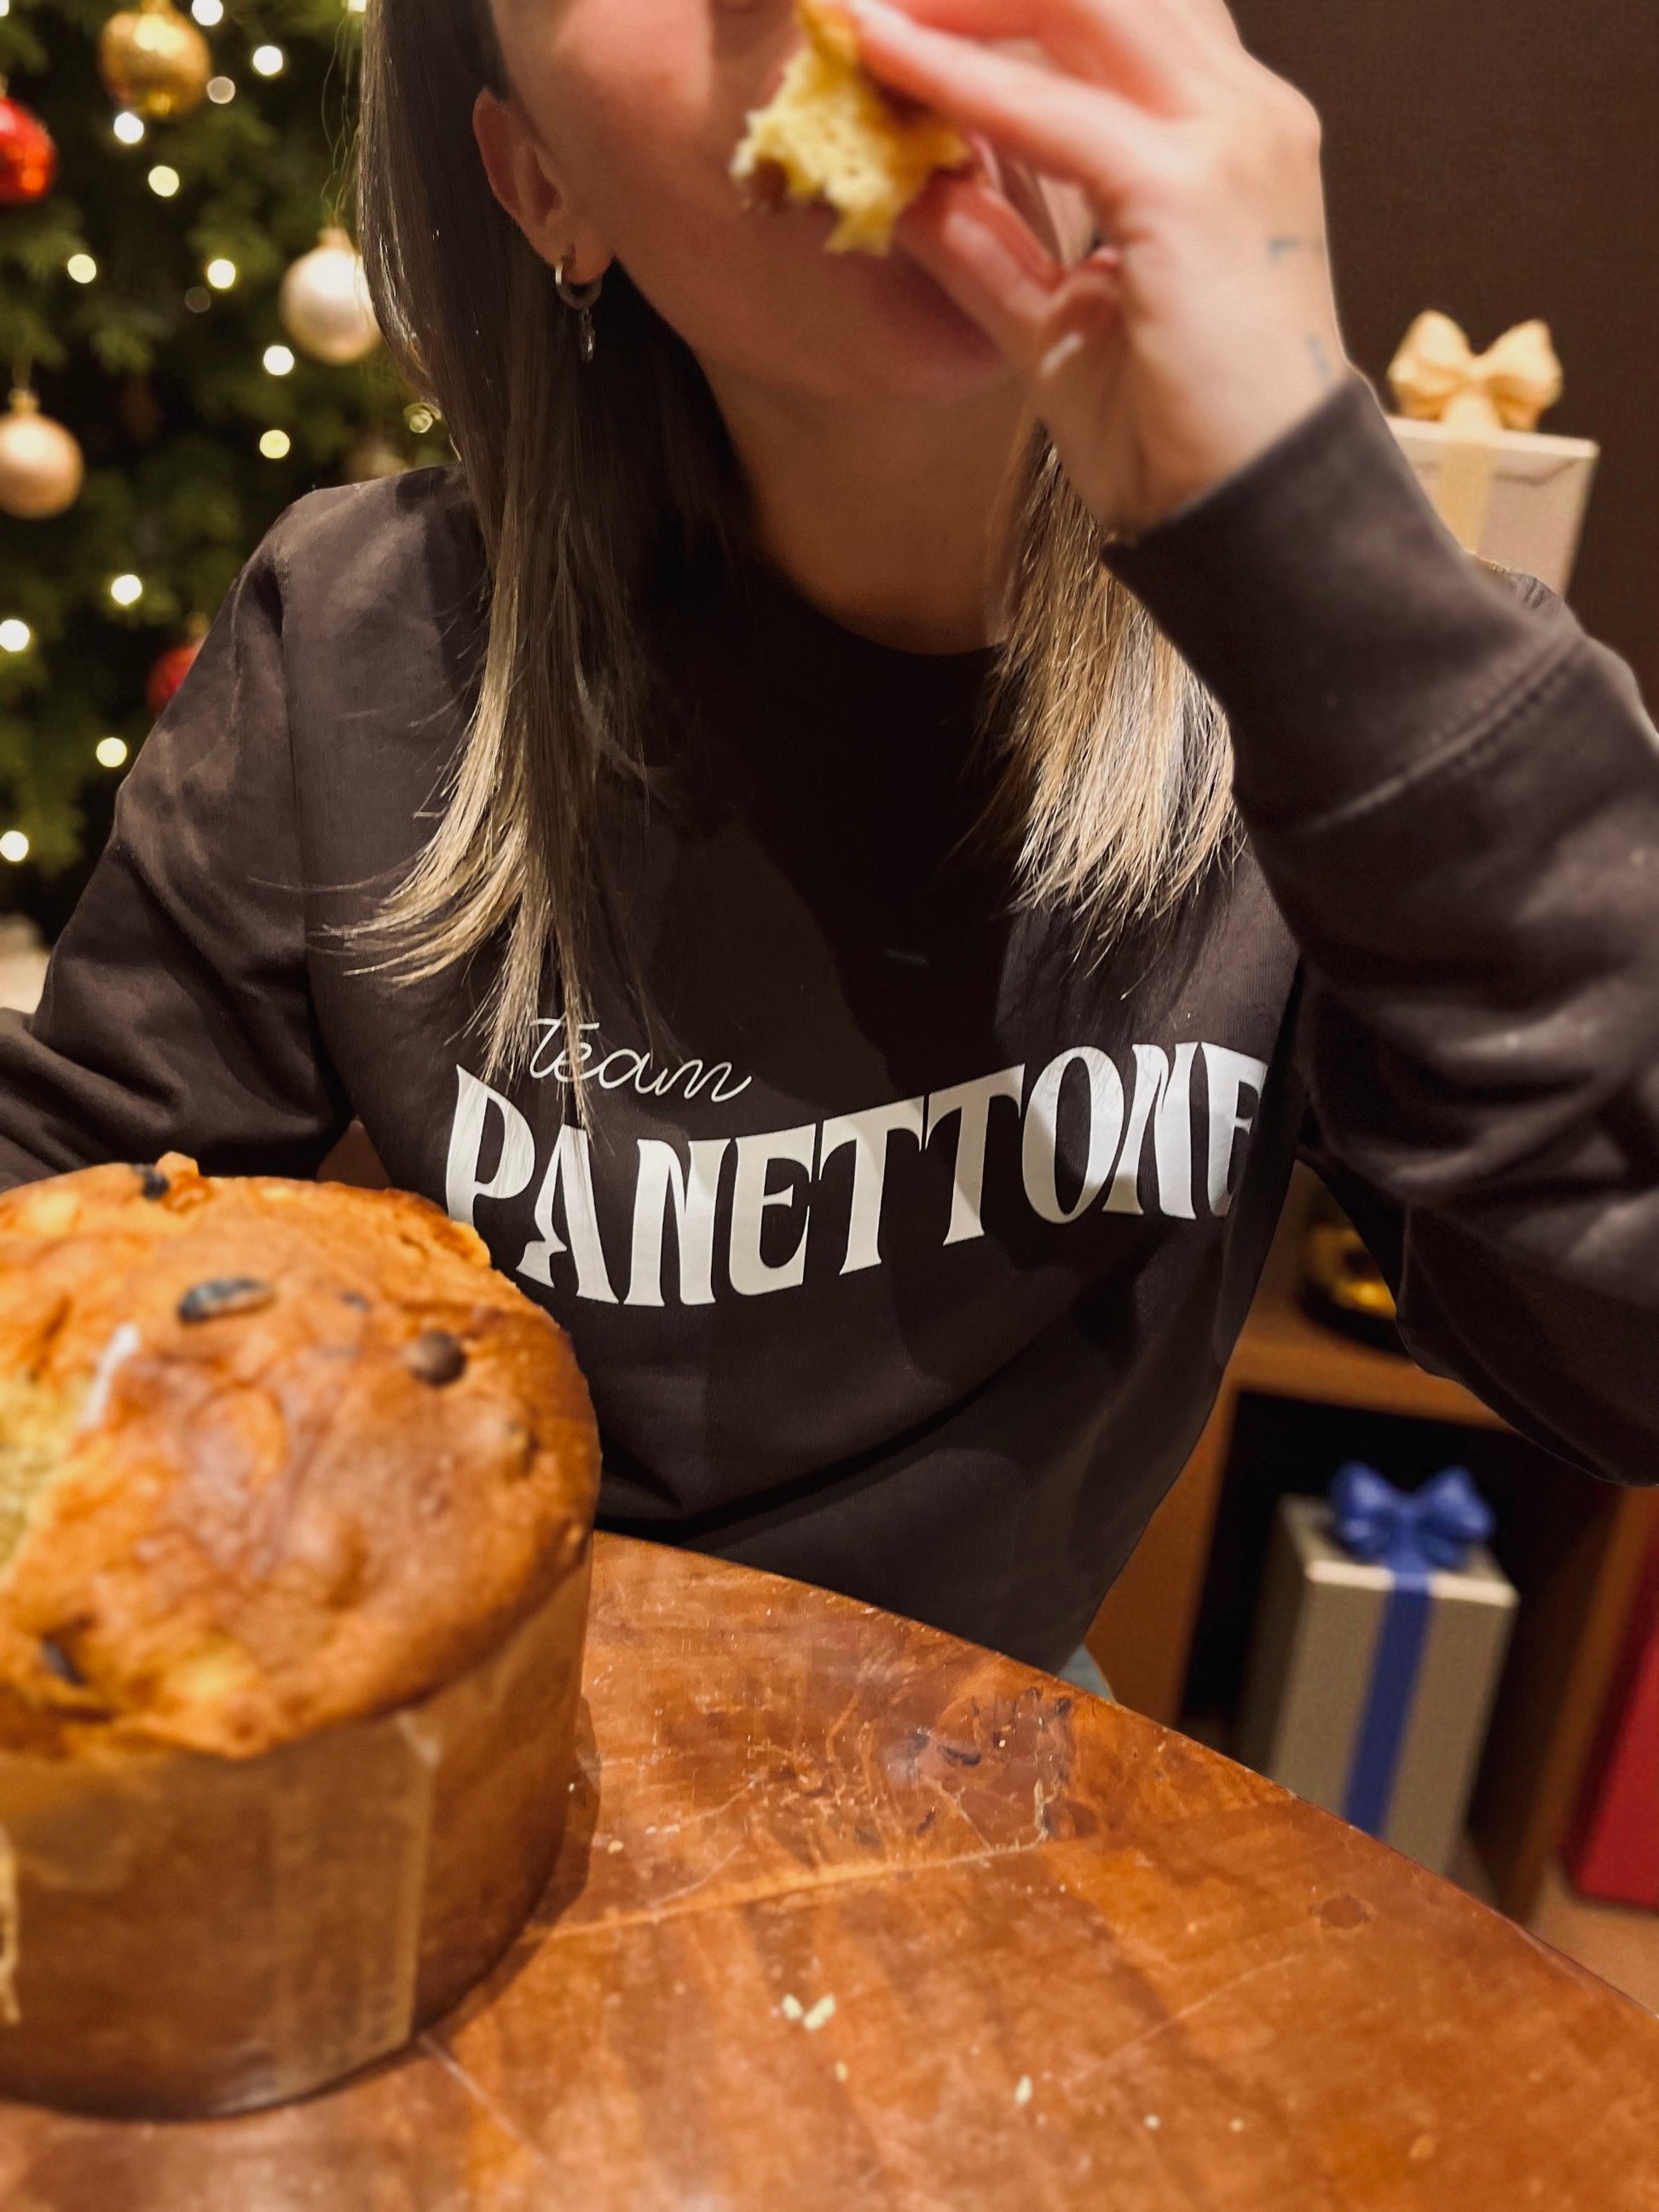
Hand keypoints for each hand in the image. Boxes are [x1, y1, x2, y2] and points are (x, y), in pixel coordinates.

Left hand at [843, 0, 1349, 537]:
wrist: (1251, 511)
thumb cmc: (1178, 433)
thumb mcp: (1063, 324)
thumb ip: (995, 252)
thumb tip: (908, 194)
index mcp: (1231, 133)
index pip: (1125, 13)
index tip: (915, 4)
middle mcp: (1244, 112)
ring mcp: (1230, 140)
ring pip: (1082, 4)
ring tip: (869, 9)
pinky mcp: (1188, 192)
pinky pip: (1050, 111)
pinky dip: (958, 78)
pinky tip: (885, 60)